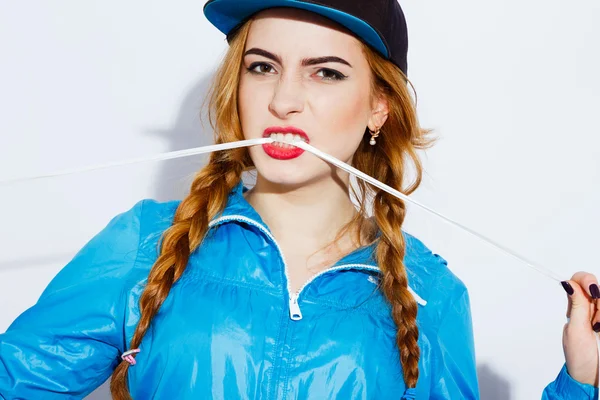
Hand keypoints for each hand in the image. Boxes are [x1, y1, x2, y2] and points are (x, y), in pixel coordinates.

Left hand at [561, 272, 598, 386]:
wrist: (590, 376)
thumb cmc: (578, 356)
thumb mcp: (575, 330)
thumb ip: (575, 306)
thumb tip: (567, 283)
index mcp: (576, 306)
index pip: (579, 281)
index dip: (586, 280)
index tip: (592, 291)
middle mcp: (590, 308)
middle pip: (598, 289)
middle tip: (596, 322)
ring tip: (598, 329)